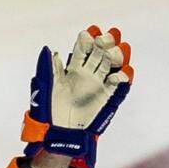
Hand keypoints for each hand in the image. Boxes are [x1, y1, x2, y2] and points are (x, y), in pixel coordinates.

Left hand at [21, 26, 132, 167]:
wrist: (59, 133)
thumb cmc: (49, 112)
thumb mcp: (46, 89)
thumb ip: (48, 70)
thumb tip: (51, 50)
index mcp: (73, 69)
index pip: (83, 48)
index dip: (87, 39)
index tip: (88, 33)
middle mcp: (88, 73)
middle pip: (102, 50)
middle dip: (106, 41)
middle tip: (104, 39)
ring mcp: (99, 83)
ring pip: (113, 62)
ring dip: (117, 54)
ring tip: (115, 52)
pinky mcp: (108, 96)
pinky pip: (119, 83)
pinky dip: (122, 76)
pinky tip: (117, 74)